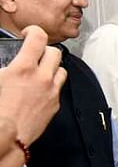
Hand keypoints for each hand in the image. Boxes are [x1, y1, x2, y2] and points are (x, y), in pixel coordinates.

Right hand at [0, 25, 66, 145]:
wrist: (7, 134)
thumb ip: (5, 68)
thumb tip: (7, 66)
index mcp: (23, 68)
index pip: (38, 38)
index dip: (34, 31)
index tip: (29, 34)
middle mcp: (42, 77)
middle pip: (54, 52)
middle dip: (44, 50)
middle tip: (35, 54)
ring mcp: (51, 91)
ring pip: (62, 69)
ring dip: (52, 67)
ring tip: (40, 70)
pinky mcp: (55, 104)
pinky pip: (59, 88)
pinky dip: (52, 84)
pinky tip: (41, 89)